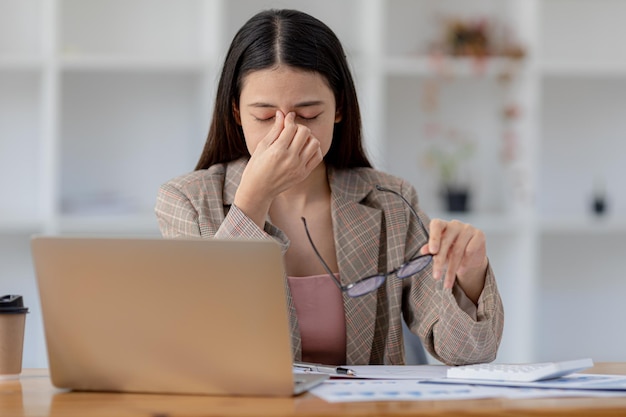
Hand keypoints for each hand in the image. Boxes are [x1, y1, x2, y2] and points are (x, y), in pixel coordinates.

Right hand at [235, 111, 322, 225]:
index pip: (291, 127)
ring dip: (309, 137)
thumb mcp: (262, 146)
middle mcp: (290, 159)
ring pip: (315, 143)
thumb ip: (275, 130)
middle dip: (299, 127)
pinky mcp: (303, 174)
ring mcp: (299, 168)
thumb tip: (282, 114)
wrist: (258, 190)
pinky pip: (317, 157)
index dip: (290, 119)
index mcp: (277, 151)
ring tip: (300, 139)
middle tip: (293, 129)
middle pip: (305, 132)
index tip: (288, 117)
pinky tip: (305, 148)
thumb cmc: (256, 166)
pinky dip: (314, 149)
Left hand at [420, 219, 487, 302]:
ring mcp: (468, 228)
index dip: (434, 237)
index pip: (436, 225)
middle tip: (436, 276)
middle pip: (446, 242)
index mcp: (442, 225)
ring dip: (452, 269)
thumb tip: (423, 251)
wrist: (470, 258)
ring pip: (458, 250)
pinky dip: (465, 263)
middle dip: (440, 261)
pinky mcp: (479, 234)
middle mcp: (454, 224)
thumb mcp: (439, 252)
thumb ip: (431, 250)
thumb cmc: (450, 252)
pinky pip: (470, 250)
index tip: (432, 252)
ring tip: (447, 282)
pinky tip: (461, 271)